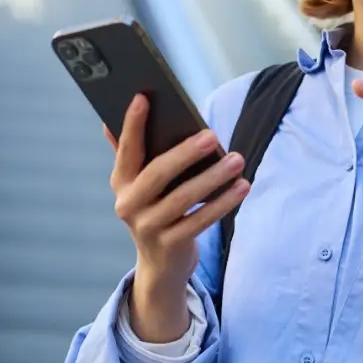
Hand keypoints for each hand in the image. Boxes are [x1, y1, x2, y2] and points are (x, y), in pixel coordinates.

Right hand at [106, 94, 249, 340]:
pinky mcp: (171, 245)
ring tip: (237, 160)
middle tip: (212, 135)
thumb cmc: (157, 208)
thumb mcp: (142, 183)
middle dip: (185, 152)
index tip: (143, 97)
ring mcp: (148, 227)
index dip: (132, 124)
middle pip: (157, 173)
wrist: (160, 265)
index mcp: (121, 181)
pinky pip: (201, 220)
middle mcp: (128, 204)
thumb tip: (128, 107)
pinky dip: (223, 202)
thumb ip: (135, 151)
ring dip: (213, 177)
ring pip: (183, 198)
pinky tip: (242, 186)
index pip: (126, 148)